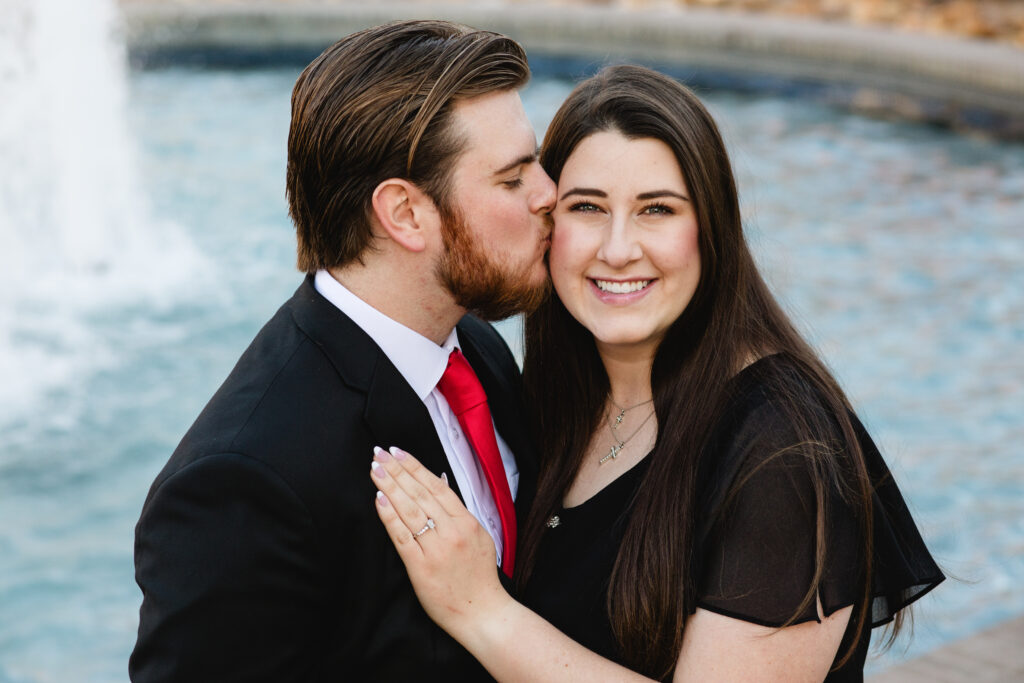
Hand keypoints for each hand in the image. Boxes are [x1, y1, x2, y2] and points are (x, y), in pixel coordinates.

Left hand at [370, 447, 512, 638]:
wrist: (482, 612)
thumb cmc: (479, 576)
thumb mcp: (478, 536)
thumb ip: (457, 512)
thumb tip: (438, 483)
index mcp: (467, 522)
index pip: (436, 486)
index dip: (414, 467)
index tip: (397, 452)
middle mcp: (452, 531)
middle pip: (420, 493)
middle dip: (397, 470)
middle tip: (379, 453)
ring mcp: (436, 549)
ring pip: (409, 510)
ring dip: (390, 487)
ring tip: (375, 470)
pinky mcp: (420, 567)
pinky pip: (402, 536)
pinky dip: (389, 517)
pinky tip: (379, 500)